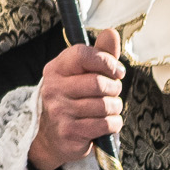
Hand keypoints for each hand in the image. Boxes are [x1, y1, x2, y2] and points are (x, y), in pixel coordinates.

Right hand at [30, 28, 124, 169]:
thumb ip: (99, 54)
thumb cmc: (74, 100)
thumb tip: (111, 32)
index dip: (106, 61)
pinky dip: (113, 124)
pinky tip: (103, 124)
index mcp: (55, 69)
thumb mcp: (82, 75)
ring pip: (105, 105)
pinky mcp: (69, 132)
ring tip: (107, 109)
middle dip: (114, 89)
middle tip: (112, 93)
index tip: (116, 71)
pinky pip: (106, 124)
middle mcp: (53, 88)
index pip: (82, 55)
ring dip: (115, 108)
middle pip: (98, 83)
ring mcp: (59, 111)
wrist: (53, 137)